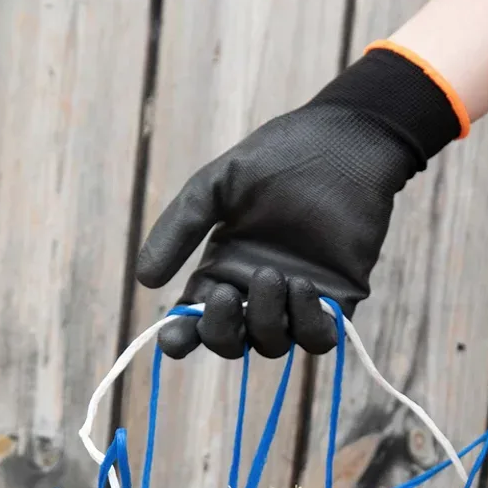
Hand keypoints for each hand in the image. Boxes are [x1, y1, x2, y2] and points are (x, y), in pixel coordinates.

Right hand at [136, 47, 461, 359]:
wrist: (343, 142)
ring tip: (272, 274)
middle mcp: (257, 294)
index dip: (182, 338)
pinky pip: (319, 340)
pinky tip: (303, 286)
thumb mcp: (217, 186)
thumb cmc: (279, 157)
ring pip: (273, 345)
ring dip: (265, 320)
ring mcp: (297, 301)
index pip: (196, 320)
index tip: (173, 340)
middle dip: (221, 330)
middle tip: (225, 292)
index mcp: (223, 270)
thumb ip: (181, 228)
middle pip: (231, 343)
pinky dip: (307, 325)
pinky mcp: (338, 301)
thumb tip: (145, 280)